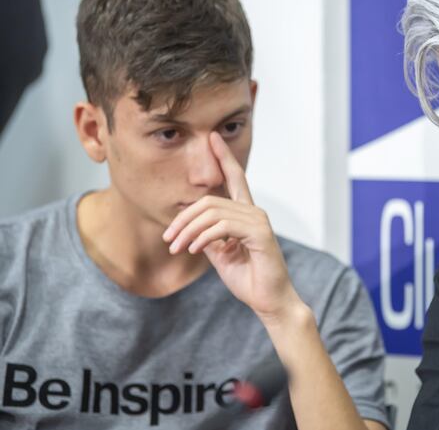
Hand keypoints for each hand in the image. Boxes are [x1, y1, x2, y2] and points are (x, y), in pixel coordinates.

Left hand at [162, 132, 302, 324]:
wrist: (269, 301)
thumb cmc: (248, 279)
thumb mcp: (221, 255)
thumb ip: (209, 237)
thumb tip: (189, 228)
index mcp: (246, 214)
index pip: (235, 178)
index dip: (224, 156)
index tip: (212, 137)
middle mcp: (254, 212)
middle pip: (209, 200)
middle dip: (183, 218)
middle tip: (168, 239)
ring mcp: (259, 221)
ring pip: (212, 212)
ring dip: (188, 230)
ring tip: (177, 248)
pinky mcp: (260, 233)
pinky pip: (222, 226)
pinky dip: (203, 238)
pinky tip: (195, 251)